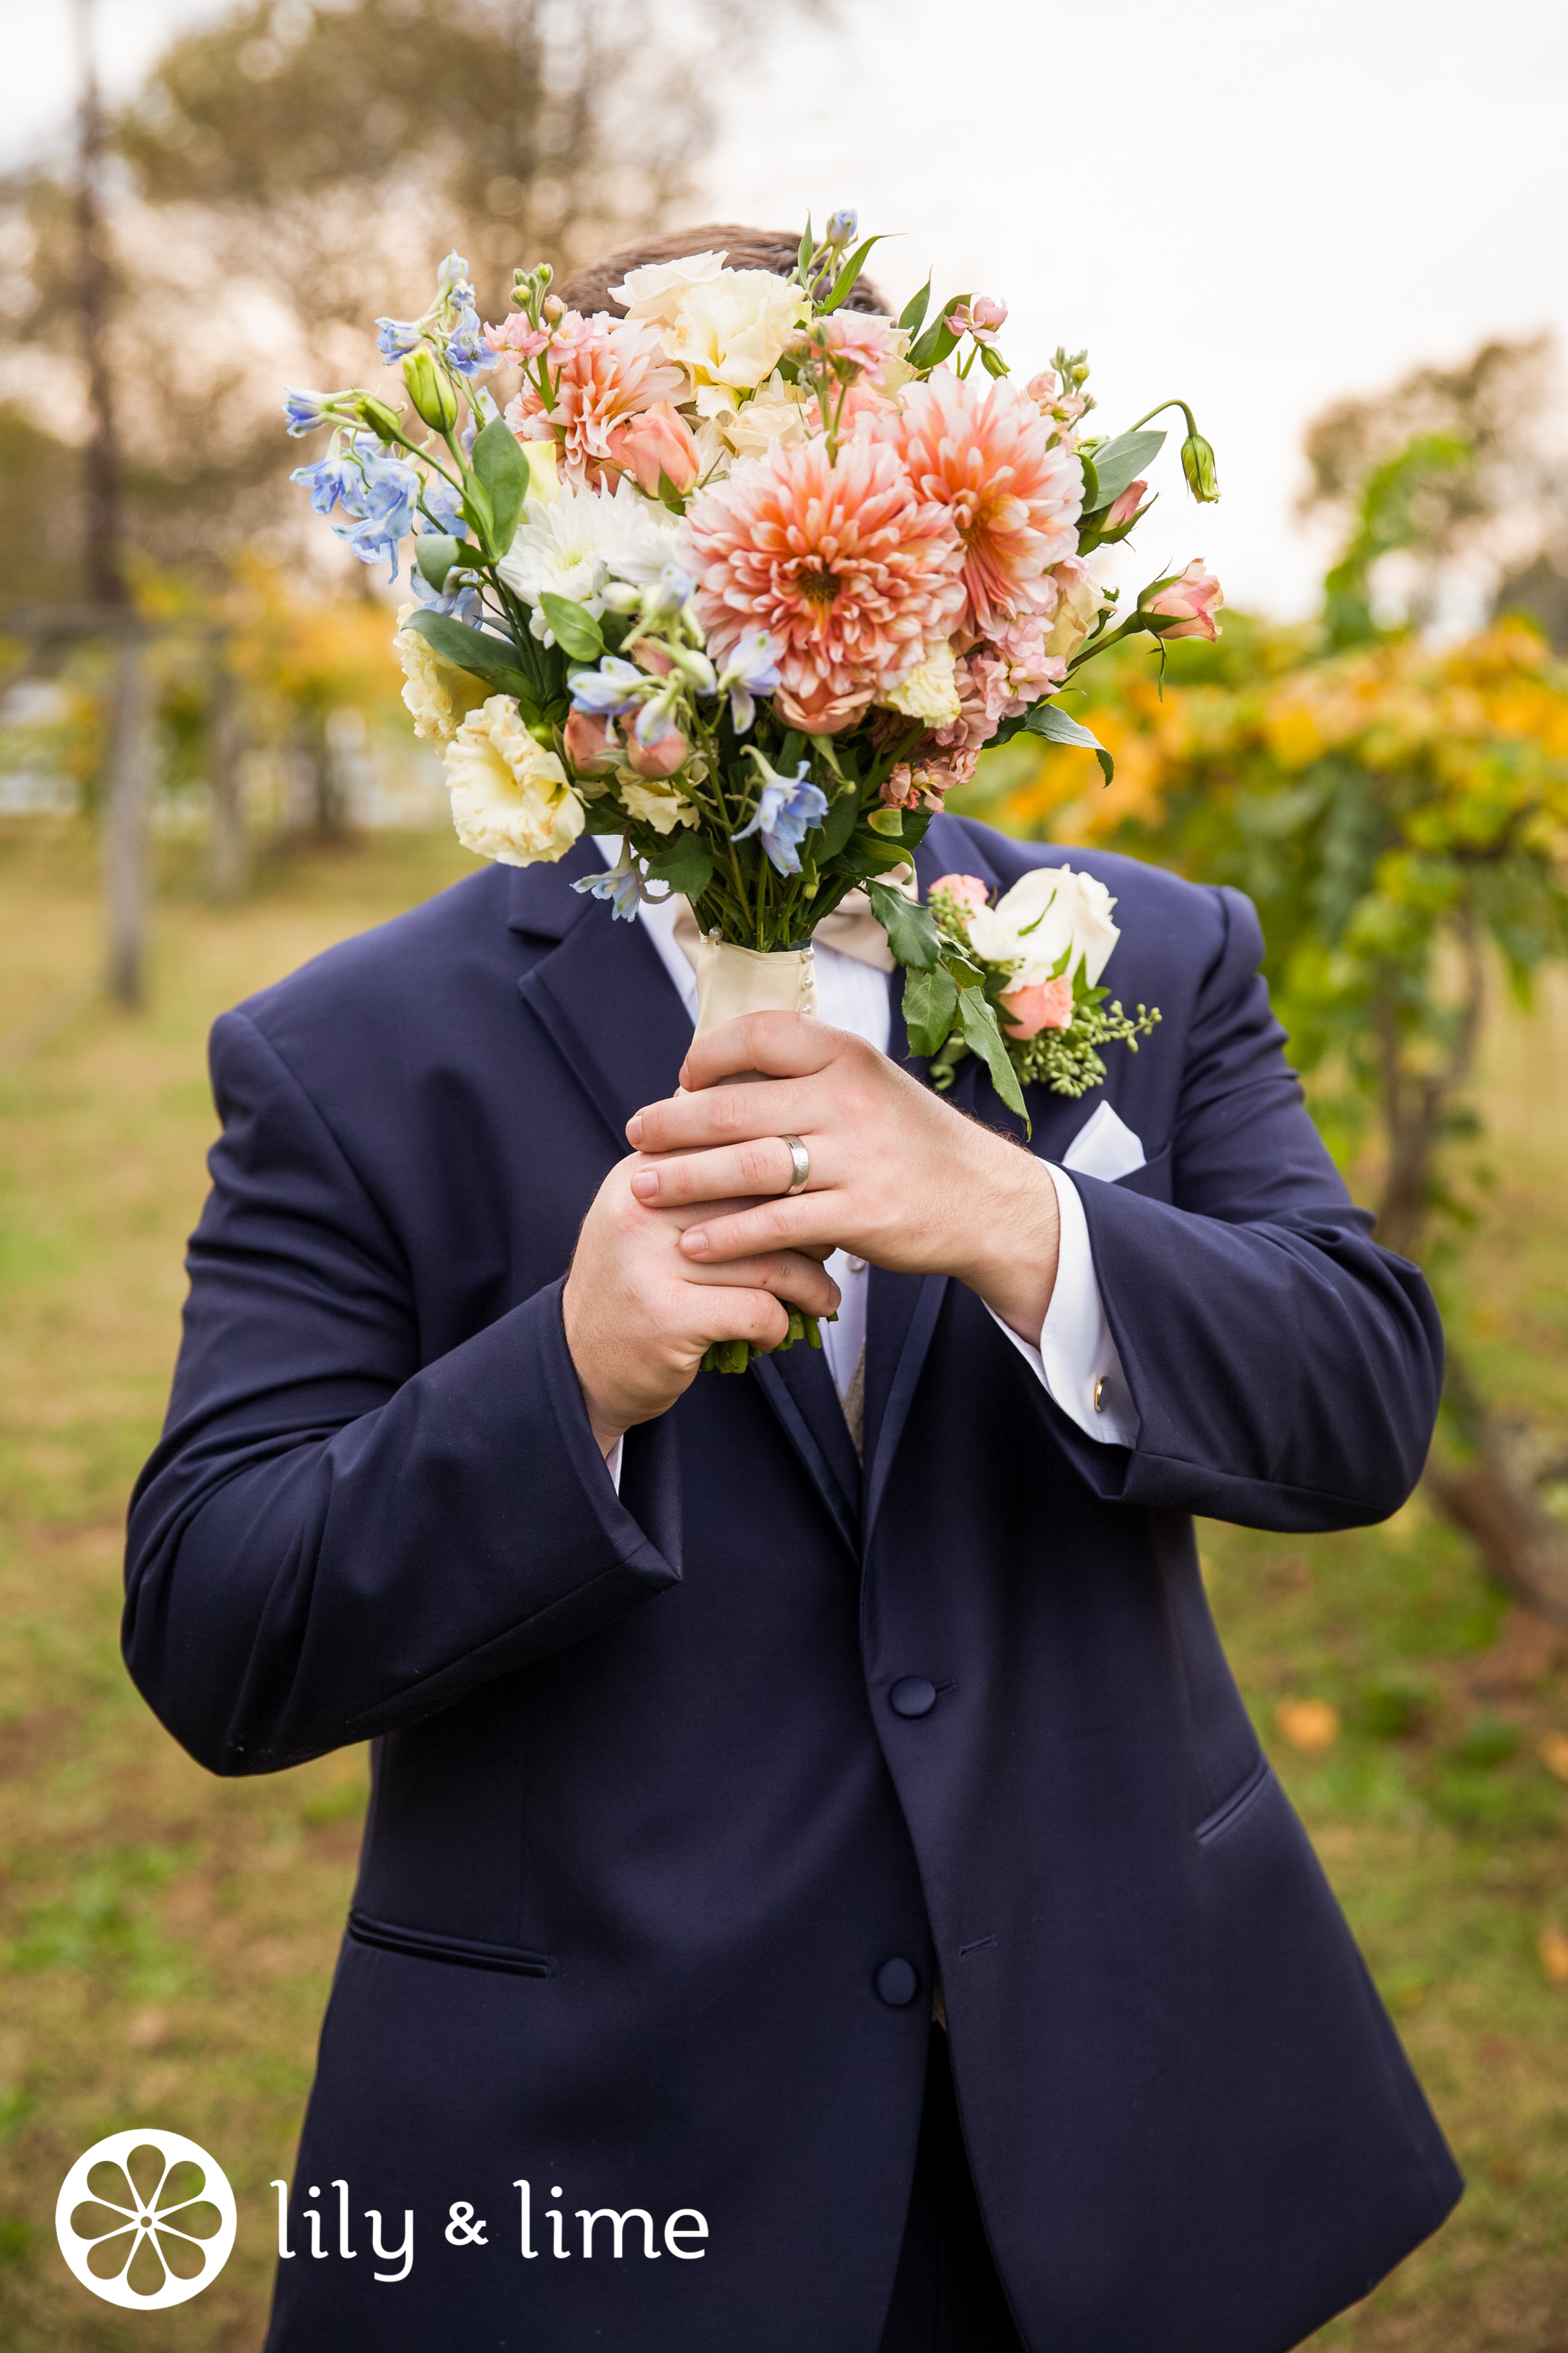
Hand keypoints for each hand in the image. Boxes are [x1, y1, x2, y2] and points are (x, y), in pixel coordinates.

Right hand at [562, 1152, 841, 1456]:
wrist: (578, 1364)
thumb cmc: (635, 1284)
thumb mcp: (648, 1214)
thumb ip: (692, 1170)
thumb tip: (762, 1110)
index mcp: (642, 1172)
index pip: (734, 1146)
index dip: (789, 1169)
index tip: (816, 1194)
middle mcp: (641, 1208)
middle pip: (760, 1200)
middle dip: (810, 1225)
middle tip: (830, 1244)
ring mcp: (650, 1262)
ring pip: (768, 1260)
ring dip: (809, 1284)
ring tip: (821, 1297)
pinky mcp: (667, 1317)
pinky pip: (757, 1311)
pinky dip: (778, 1327)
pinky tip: (775, 1335)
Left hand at [624, 1013, 1060, 1341]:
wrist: (985, 1200)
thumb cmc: (910, 1142)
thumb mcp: (869, 1086)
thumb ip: (805, 1076)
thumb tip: (715, 1077)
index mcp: (849, 1055)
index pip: (761, 1034)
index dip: (710, 1054)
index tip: (682, 1078)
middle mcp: (852, 1099)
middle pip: (738, 1107)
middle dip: (674, 1124)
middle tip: (636, 1135)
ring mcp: (858, 1159)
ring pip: (750, 1166)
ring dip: (686, 1179)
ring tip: (644, 1187)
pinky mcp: (861, 1215)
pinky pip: (779, 1224)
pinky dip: (730, 1235)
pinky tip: (694, 1242)